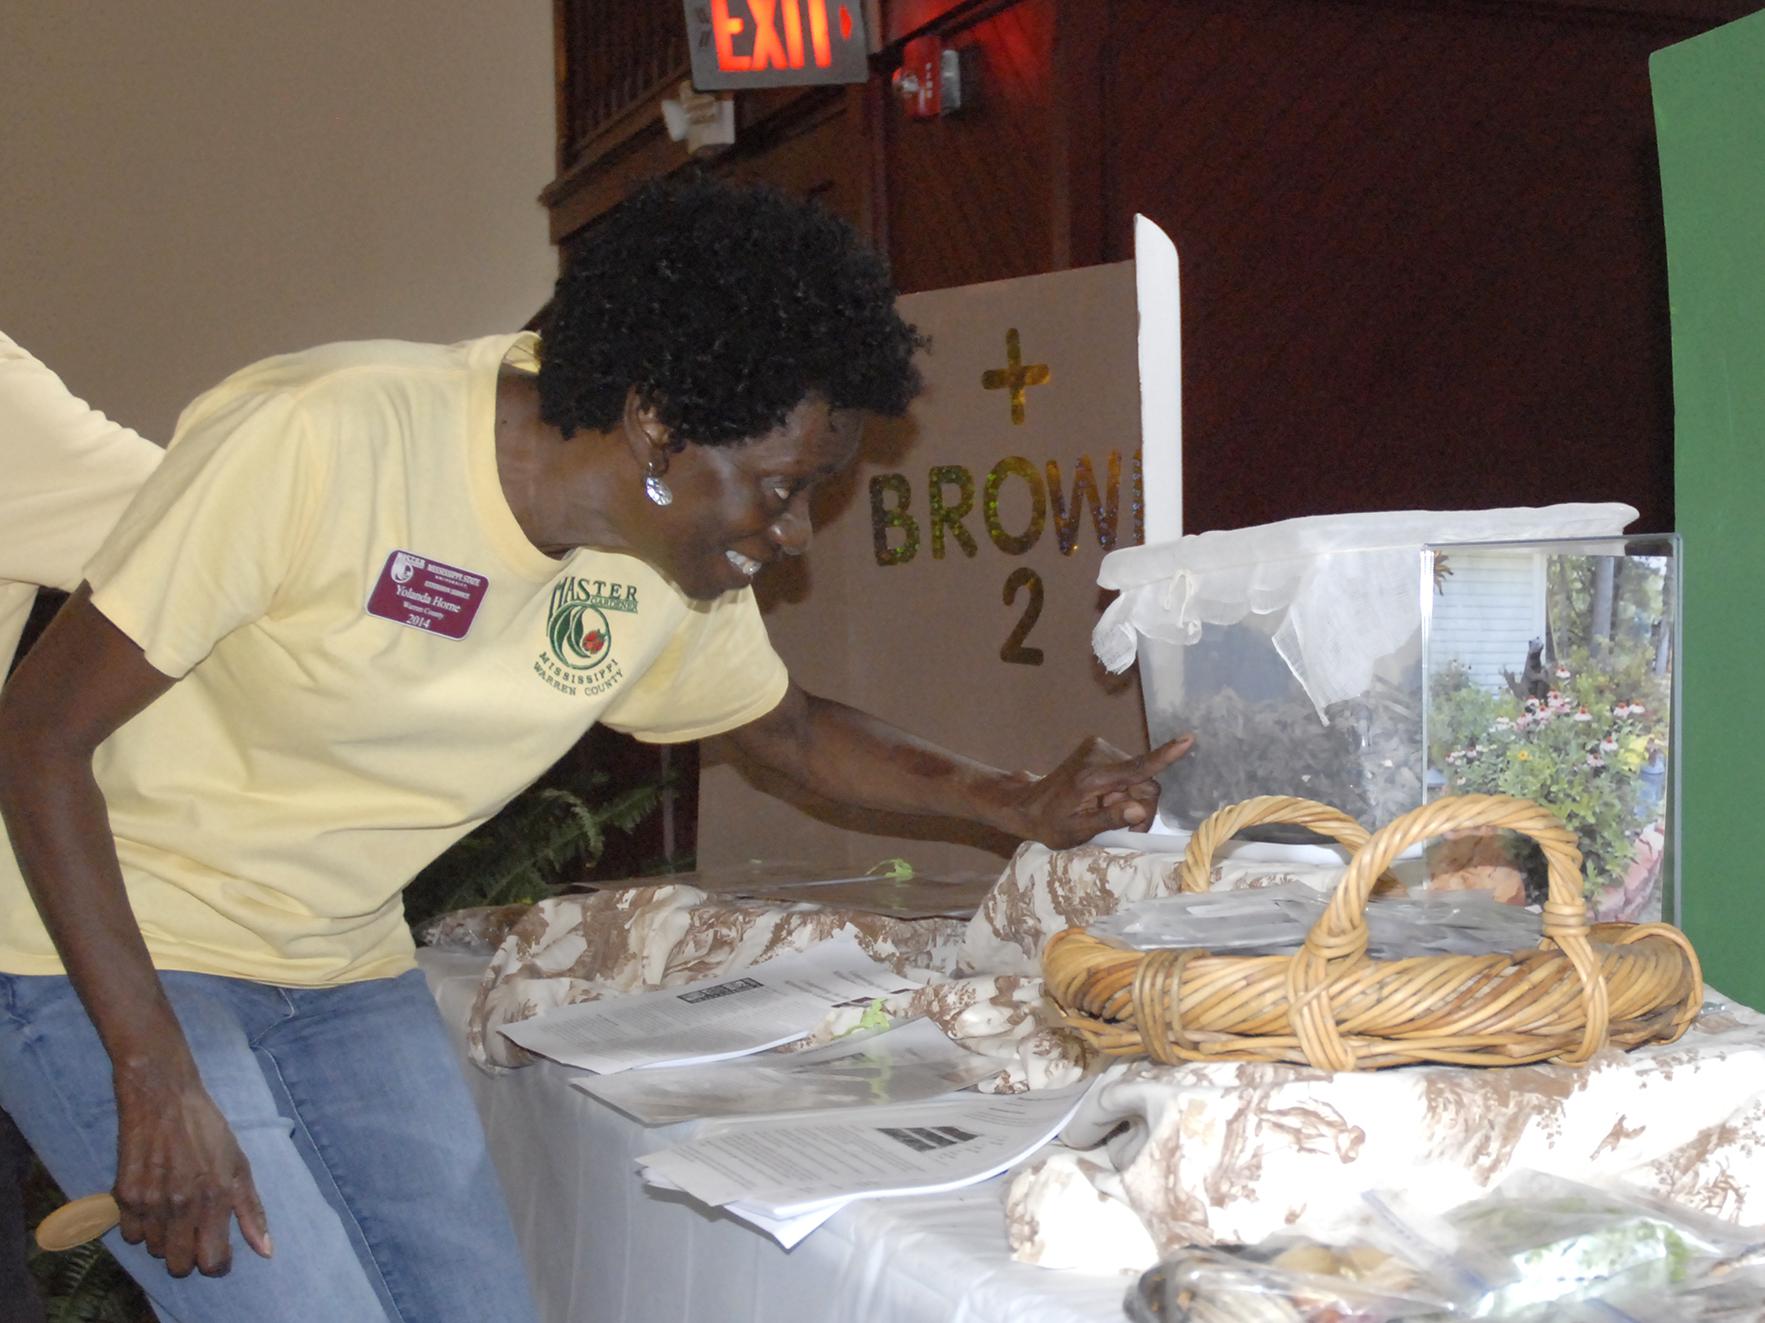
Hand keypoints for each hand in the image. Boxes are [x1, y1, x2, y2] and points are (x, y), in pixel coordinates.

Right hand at [112, 1062, 270, 1276]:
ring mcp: (150, 1202)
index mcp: (215, 1198)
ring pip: (154, 1250)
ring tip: (174, 1210)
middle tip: (194, 1233)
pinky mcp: (124, 1196)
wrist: (164, 1100)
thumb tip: (266, 1250)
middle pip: (179, 1265)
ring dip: (165, 1239)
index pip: (212, 1262)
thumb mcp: (239, 1166)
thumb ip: (251, 1212)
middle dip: (189, 1256)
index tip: (217, 1251)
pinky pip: (130, 1235)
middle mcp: (181, 1206)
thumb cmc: (208, 1131)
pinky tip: (153, 1204)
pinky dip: (141, 1227)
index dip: (216, 1263)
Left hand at [1002, 734, 1193, 847]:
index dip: (1165, 756)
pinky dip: (1123, 789)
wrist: (1027, 805)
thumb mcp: (1077, 831)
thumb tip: (1139, 810)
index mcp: (1092, 777)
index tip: (1188, 740)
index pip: (1136, 768)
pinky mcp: (1100, 747)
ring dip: (1130, 798)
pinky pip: (1128, 770)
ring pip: (1138, 777)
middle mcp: (1098, 755)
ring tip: (1105, 812)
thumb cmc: (1050, 823)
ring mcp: (1099, 747)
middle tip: (1123, 827)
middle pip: (1144, 780)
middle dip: (1140, 806)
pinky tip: (1104, 800)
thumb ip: (1109, 819)